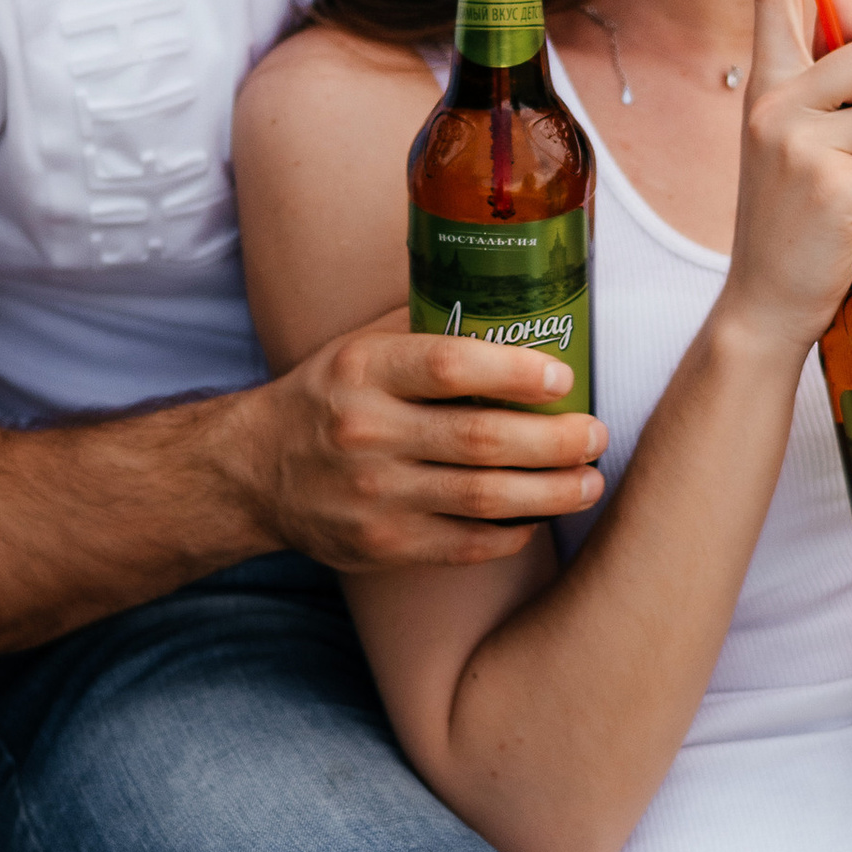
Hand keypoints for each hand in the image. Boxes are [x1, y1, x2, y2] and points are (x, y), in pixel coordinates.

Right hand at [237, 314, 608, 572]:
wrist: (255, 471)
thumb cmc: (330, 398)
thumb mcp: (361, 348)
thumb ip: (428, 331)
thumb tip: (519, 305)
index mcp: (364, 371)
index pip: (449, 366)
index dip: (515, 371)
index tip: (563, 375)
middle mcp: (366, 433)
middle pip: (482, 439)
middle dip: (557, 440)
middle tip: (596, 434)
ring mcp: (374, 496)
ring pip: (485, 499)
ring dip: (553, 491)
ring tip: (589, 480)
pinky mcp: (384, 546)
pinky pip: (467, 545)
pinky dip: (514, 532)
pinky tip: (540, 515)